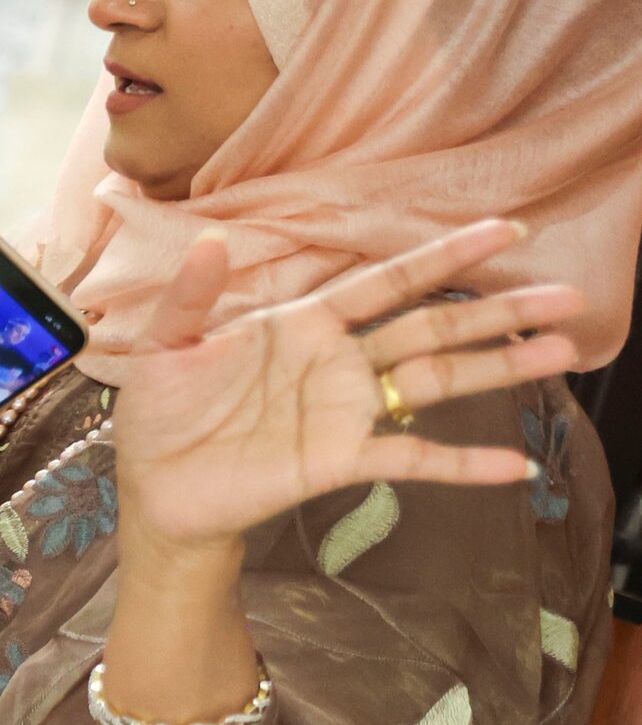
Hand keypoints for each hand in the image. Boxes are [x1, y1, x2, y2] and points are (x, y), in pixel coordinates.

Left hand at [110, 221, 579, 555]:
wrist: (155, 492)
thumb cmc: (161, 415)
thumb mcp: (165, 347)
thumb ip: (192, 296)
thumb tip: (212, 239)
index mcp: (302, 325)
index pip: (386, 282)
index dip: (443, 257)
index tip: (505, 232)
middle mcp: (337, 364)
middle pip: (432, 329)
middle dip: (499, 312)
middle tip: (568, 297)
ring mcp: (346, 413)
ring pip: (435, 383)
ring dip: (499, 369)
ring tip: (562, 353)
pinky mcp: (339, 462)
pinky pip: (410, 458)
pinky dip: (461, 462)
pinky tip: (512, 465)